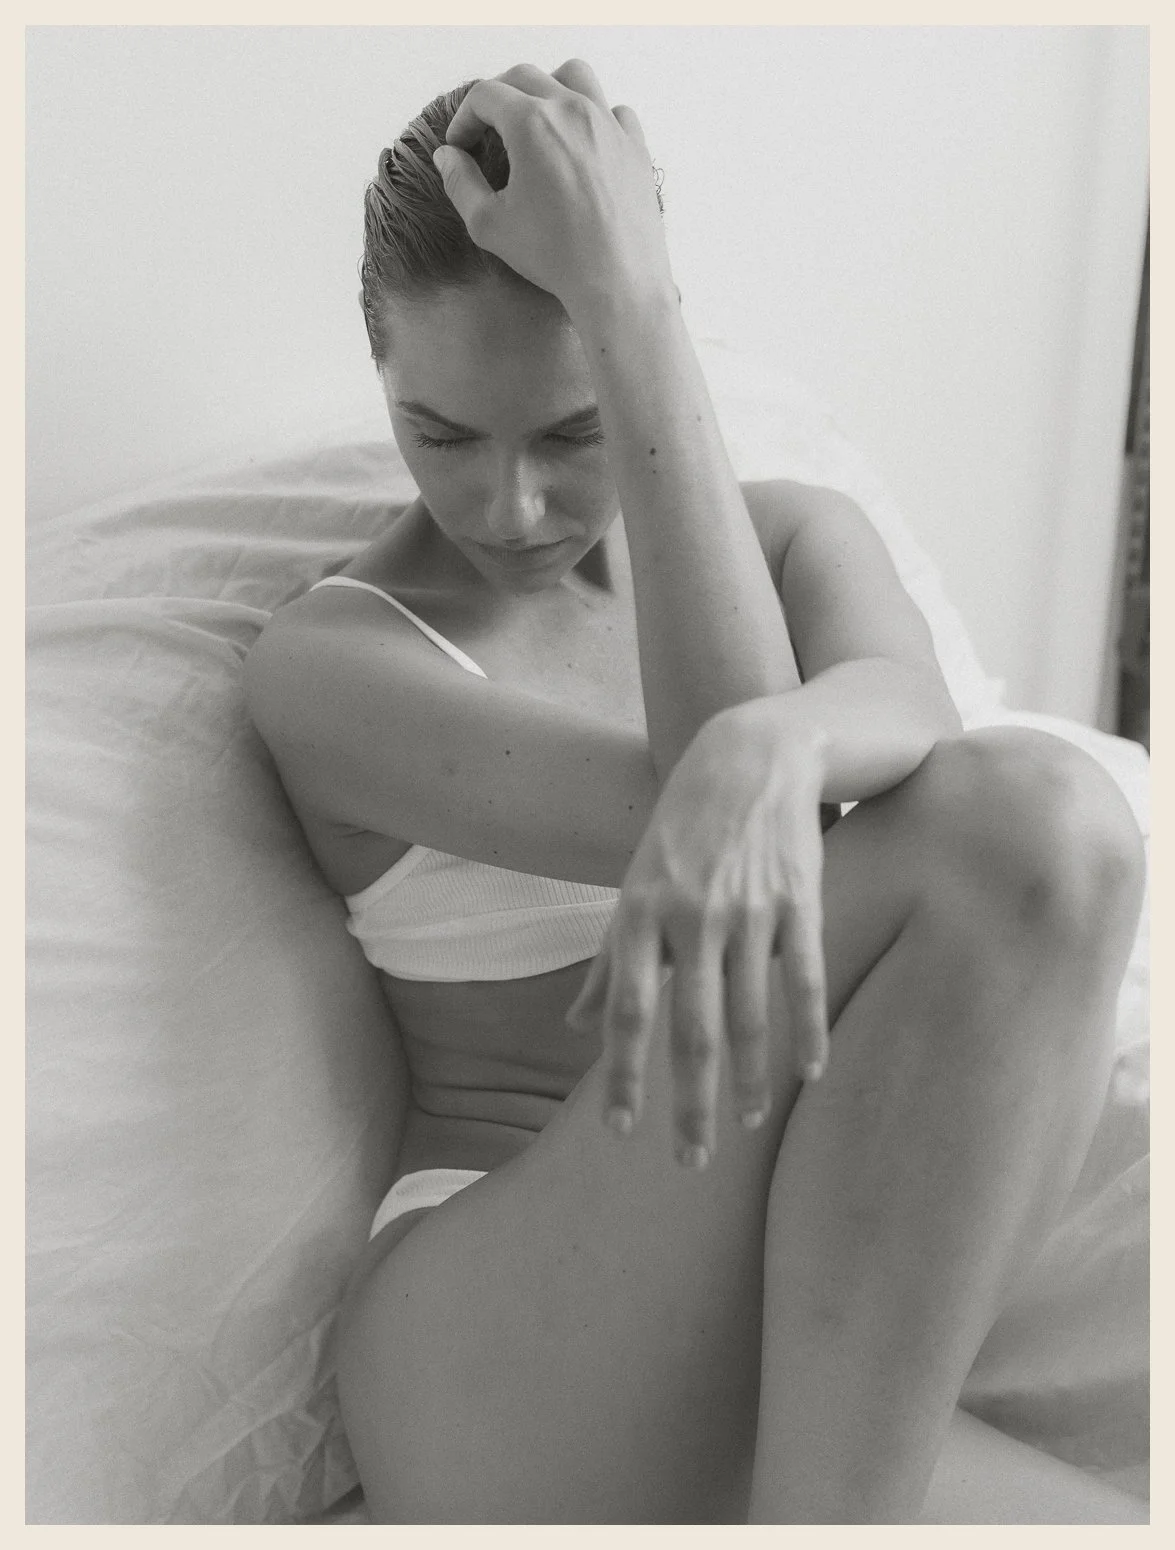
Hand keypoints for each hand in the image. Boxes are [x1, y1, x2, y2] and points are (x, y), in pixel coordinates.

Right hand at [433, 59, 673, 318]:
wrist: (617, 282)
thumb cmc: (553, 255)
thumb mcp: (490, 225)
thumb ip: (461, 183)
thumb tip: (447, 157)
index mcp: (532, 123)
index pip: (485, 95)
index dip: (464, 118)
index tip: (460, 145)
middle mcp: (572, 109)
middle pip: (526, 76)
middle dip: (498, 97)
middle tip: (488, 129)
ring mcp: (609, 123)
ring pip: (575, 76)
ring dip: (549, 87)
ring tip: (539, 118)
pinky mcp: (635, 145)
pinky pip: (614, 111)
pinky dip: (594, 116)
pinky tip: (583, 143)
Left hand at [565, 706, 830, 1168]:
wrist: (751, 754)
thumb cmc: (683, 830)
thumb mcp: (634, 886)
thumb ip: (610, 961)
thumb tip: (576, 1025)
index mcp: (641, 914)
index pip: (629, 1013)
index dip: (625, 1076)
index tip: (622, 1132)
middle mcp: (690, 916)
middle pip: (690, 1029)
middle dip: (690, 1102)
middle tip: (690, 1160)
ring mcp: (748, 908)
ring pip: (750, 1013)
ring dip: (750, 1079)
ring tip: (747, 1125)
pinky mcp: (800, 898)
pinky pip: (806, 978)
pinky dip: (809, 1030)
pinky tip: (811, 1073)